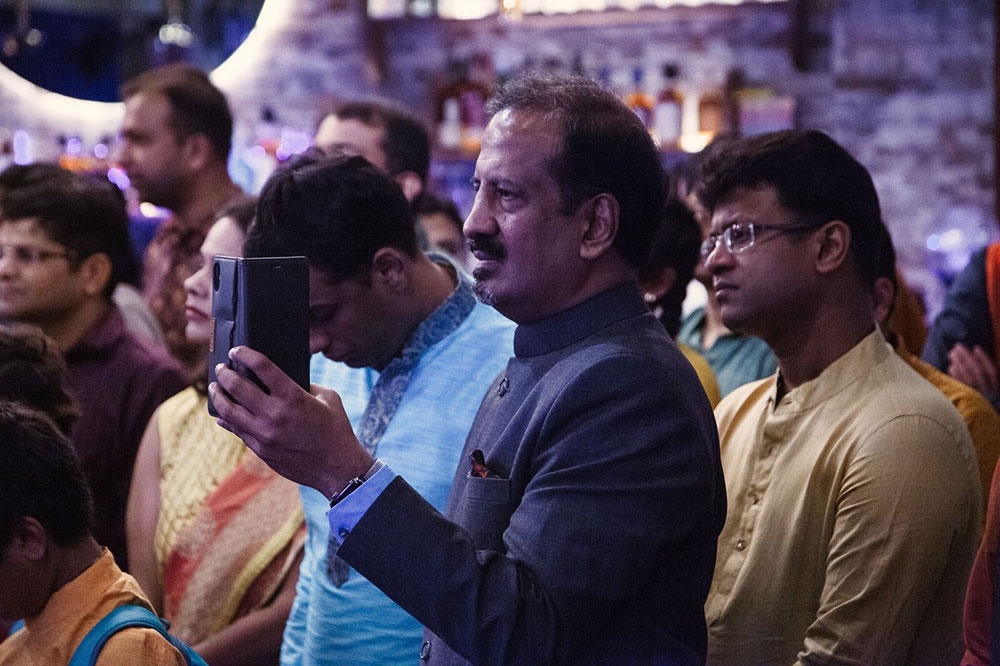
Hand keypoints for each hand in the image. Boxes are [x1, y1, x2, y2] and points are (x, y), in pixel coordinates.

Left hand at [209, 346, 372, 497]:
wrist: (337, 468)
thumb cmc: (336, 429)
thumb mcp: (328, 398)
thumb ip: (306, 384)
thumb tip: (285, 378)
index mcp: (293, 397)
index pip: (261, 367)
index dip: (245, 354)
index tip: (237, 350)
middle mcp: (274, 414)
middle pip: (237, 387)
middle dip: (225, 373)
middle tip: (221, 368)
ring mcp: (264, 434)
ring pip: (229, 411)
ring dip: (219, 396)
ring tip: (216, 387)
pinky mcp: (260, 449)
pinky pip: (236, 430)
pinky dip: (227, 419)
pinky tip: (223, 413)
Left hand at [947, 343, 999, 402]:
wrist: (979, 417)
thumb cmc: (983, 397)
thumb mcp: (988, 386)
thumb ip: (984, 371)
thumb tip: (975, 352)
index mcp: (994, 386)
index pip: (990, 370)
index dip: (983, 358)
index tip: (976, 347)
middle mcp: (987, 390)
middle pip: (977, 371)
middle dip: (967, 357)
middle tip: (957, 346)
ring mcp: (976, 395)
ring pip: (968, 376)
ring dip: (959, 363)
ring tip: (952, 353)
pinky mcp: (966, 399)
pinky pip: (961, 386)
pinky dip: (956, 375)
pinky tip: (952, 366)